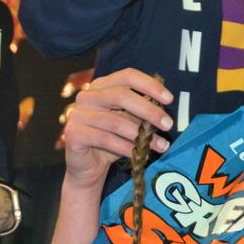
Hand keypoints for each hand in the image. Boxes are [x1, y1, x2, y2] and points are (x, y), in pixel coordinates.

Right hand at [64, 68, 172, 191]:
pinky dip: (126, 147)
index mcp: (101, 86)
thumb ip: (141, 111)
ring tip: (161, 145)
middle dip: (149, 110)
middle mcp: (87, 96)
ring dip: (141, 135)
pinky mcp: (73, 133)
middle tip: (168, 124)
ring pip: (115, 121)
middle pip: (121, 95)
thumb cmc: (111, 141)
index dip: (149, 84)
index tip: (169, 99)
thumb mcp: (129, 122)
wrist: (88, 168)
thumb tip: (164, 104)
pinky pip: (105, 139)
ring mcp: (77, 114)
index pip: (127, 76)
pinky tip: (139, 154)